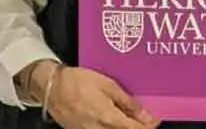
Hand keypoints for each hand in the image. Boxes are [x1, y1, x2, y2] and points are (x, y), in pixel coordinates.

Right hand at [41, 65, 159, 128]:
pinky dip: (110, 128)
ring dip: (123, 128)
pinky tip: (111, 120)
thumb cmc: (78, 82)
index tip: (154, 120)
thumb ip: (128, 103)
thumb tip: (146, 116)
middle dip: (136, 128)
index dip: (148, 126)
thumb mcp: (108, 86)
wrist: (51, 87)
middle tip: (143, 119)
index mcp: (108, 119)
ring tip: (127, 118)